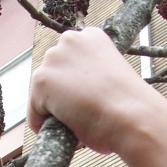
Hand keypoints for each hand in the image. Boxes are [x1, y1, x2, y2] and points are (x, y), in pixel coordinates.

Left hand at [27, 27, 161, 156]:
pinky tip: (64, 131)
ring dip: (55, 110)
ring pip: (42, 94)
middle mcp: (70, 40)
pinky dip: (44, 126)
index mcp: (91, 36)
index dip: (77, 86)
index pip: (69, 63)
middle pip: (53, 75)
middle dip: (62, 96)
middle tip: (82, 114)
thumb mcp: (112, 79)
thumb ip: (92, 78)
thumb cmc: (130, 106)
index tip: (89, 100)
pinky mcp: (41, 81)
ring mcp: (53, 59)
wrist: (132, 117)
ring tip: (77, 122)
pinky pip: (34, 113)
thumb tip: (78, 96)